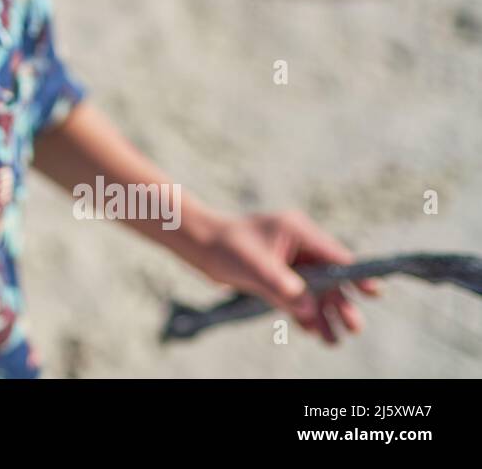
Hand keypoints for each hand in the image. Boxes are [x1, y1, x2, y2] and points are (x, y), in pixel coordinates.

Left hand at [190, 209, 381, 344]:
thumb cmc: (225, 246)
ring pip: (314, 290)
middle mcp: (299, 245)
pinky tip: (313, 331)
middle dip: (340, 303)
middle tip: (354, 328)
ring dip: (323, 314)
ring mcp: (289, 260)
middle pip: (328, 276)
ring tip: (333, 340)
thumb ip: (283, 286)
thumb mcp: (255, 266)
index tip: (374, 293)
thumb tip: (309, 308)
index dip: (355, 275)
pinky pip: (297, 295)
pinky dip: (303, 312)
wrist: (198, 245)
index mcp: (299, 231)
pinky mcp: (277, 275)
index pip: (335, 255)